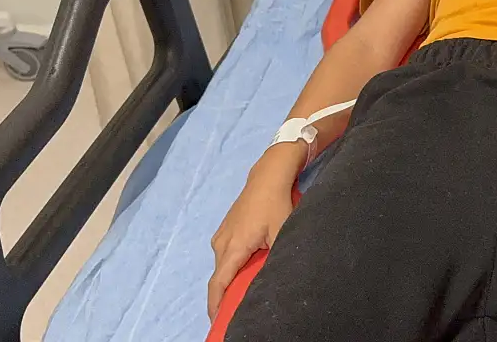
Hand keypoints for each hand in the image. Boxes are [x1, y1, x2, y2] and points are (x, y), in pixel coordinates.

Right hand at [207, 147, 301, 317]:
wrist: (268, 175)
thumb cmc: (277, 203)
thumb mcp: (281, 232)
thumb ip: (274, 257)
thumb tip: (275, 278)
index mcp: (233, 247)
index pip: (218, 284)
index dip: (216, 305)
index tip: (217, 321)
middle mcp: (221, 243)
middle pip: (220, 277)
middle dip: (224, 295)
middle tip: (236, 310)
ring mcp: (221, 235)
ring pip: (223, 265)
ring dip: (230, 279)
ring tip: (242, 292)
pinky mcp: (226, 229)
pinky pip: (226, 254)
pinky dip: (232, 265)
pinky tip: (245, 269)